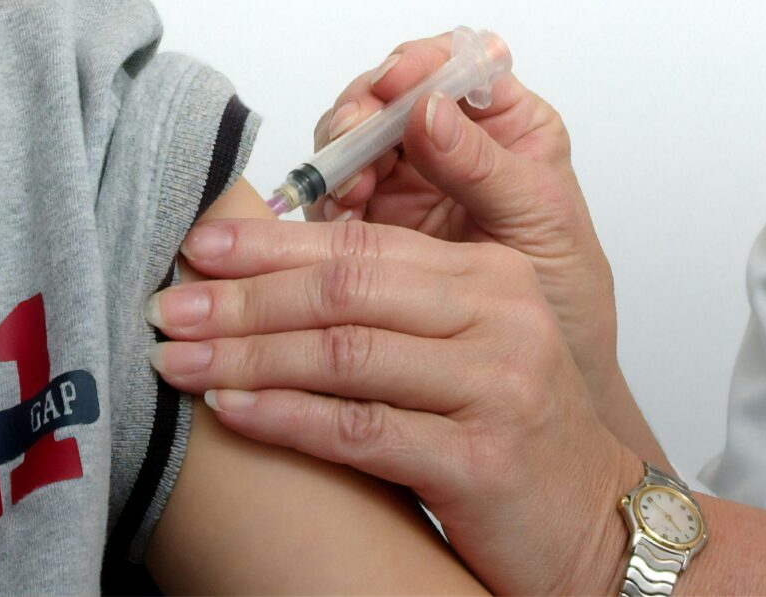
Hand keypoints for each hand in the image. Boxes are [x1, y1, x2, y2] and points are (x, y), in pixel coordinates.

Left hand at [150, 209, 640, 596]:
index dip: (272, 241)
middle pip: (346, 287)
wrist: (595, 526)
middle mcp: (500, 316)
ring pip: (345, 353)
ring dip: (247, 355)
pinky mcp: (481, 459)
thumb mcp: (467, 348)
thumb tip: (266, 278)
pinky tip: (231, 409)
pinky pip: (360, 430)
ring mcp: (496, 385)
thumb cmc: (515, 434)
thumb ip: (394, 305)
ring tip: (180, 360)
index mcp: (491, 273)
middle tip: (169, 304)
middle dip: (244, 295)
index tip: (199, 244)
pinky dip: (284, 417)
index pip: (364, 240)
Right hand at [309, 37, 621, 394]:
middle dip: (366, 108)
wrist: (536, 389)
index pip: (457, 63)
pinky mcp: (371, 224)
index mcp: (506, 124)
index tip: (398, 82)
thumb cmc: (566, 296)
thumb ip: (488, 166)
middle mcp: (449, 142)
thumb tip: (429, 110)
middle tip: (354, 135)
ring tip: (350, 191)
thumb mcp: (542, 223)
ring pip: (353, 138)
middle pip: (390, 94)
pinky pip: (334, 194)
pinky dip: (327, 200)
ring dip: (341, 153)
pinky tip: (340, 220)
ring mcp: (406, 180)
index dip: (421, 63)